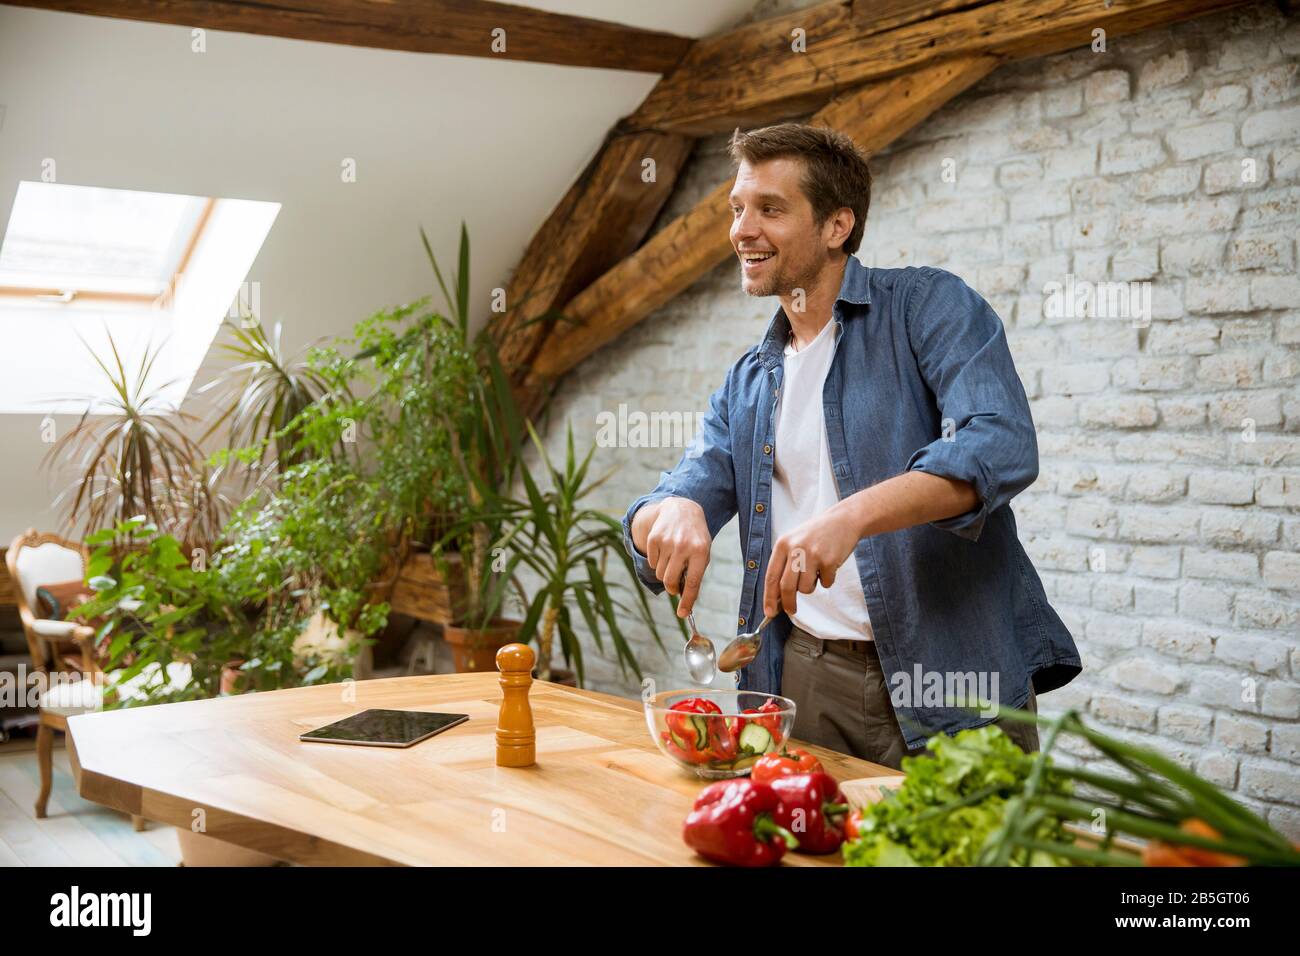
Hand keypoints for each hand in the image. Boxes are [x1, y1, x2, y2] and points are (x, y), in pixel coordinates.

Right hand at [642, 497, 711, 616]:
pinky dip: (657, 562)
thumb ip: (695, 573)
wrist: (682, 509)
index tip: (682, 614)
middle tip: (675, 587)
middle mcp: (684, 546)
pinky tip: (665, 550)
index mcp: (701, 551)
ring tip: (673, 560)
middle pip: (671, 580)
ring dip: (665, 572)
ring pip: (660, 573)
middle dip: (672, 588)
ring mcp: (667, 541)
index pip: (693, 582)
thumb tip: (684, 598)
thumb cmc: (695, 537)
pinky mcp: (654, 538)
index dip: (687, 600)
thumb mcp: (703, 552)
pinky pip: (652, 562)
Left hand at [762, 501, 861, 617]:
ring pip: (806, 588)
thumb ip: (784, 565)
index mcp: (782, 544)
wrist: (843, 521)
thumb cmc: (817, 535)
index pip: (771, 576)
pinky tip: (829, 565)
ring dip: (811, 586)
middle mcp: (795, 549)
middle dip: (788, 603)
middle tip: (791, 610)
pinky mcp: (829, 561)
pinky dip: (827, 580)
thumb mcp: (794, 542)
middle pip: (786, 587)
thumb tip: (777, 596)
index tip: (769, 612)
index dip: (769, 597)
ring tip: (816, 571)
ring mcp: (812, 555)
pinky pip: (825, 583)